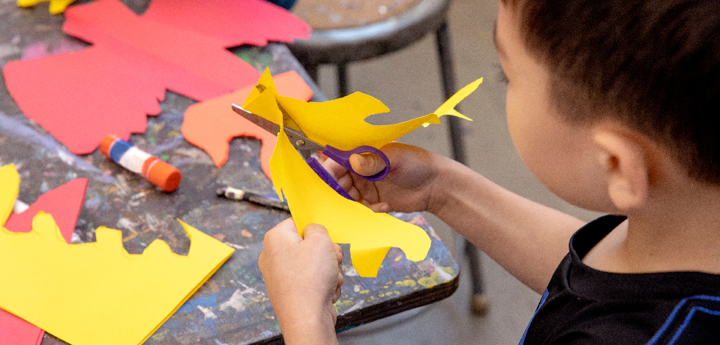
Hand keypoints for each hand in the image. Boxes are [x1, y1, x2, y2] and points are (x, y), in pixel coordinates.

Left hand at [258, 219, 342, 343]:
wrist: (307, 319)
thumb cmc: (311, 279)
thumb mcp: (320, 241)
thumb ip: (317, 228)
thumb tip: (313, 232)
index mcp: (275, 238)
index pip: (297, 222)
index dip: (315, 231)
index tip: (324, 239)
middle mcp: (273, 256)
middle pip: (307, 244)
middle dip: (326, 253)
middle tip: (332, 259)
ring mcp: (280, 276)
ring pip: (314, 263)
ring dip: (329, 270)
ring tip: (330, 278)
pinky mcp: (290, 292)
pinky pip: (312, 280)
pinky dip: (323, 284)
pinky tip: (326, 291)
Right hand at [323, 142, 447, 213]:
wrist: (436, 185)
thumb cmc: (417, 163)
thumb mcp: (395, 158)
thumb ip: (374, 161)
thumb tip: (354, 161)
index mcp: (363, 154)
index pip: (337, 162)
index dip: (329, 172)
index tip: (328, 182)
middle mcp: (360, 171)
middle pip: (338, 182)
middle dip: (340, 191)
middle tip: (351, 197)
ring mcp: (366, 187)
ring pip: (347, 198)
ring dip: (354, 203)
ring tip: (370, 204)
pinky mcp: (373, 203)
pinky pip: (361, 210)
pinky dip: (368, 211)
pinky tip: (385, 206)